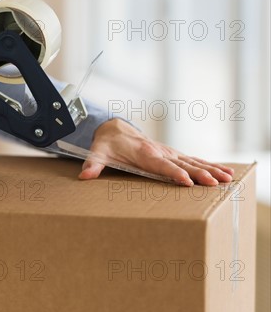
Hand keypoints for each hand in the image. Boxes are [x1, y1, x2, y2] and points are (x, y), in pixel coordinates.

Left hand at [79, 118, 233, 185]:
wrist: (114, 128)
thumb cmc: (106, 144)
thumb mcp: (97, 152)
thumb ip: (92, 164)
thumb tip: (84, 175)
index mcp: (144, 153)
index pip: (162, 165)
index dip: (174, 173)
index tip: (187, 182)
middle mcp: (160, 151)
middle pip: (183, 164)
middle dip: (200, 173)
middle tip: (216, 183)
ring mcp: (168, 152)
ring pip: (193, 161)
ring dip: (210, 169)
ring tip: (227, 178)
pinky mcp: (172, 154)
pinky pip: (193, 160)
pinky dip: (209, 165)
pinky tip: (224, 172)